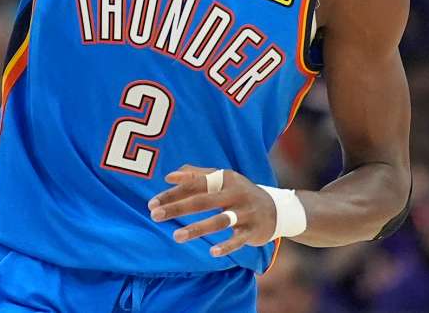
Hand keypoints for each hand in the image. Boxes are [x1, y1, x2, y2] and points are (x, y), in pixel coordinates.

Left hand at [147, 164, 275, 257]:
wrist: (277, 209)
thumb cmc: (240, 193)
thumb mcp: (222, 179)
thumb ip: (196, 175)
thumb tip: (169, 176)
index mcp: (224, 179)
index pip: (194, 184)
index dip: (173, 193)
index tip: (152, 203)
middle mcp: (235, 193)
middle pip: (203, 200)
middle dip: (178, 208)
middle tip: (155, 216)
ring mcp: (245, 212)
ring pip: (220, 220)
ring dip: (197, 228)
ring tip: (176, 236)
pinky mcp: (253, 230)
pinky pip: (239, 239)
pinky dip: (227, 246)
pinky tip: (212, 252)